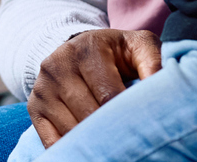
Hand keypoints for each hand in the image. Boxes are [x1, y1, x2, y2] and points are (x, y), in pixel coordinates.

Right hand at [25, 29, 161, 146]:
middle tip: (131, 141)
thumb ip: (154, 63)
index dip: (127, 115)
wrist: (78, 48)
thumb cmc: (116, 52)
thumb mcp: (139, 46)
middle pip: (88, 115)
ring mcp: (42, 88)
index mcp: (85, 49)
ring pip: (71, 131)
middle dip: (112, 131)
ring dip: (93, 143)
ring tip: (114, 145)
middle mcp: (58, 66)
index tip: (143, 127)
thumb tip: (162, 89)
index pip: (108, 95)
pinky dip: (71, 150)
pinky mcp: (34, 107)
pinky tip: (90, 150)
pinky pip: (52, 141)